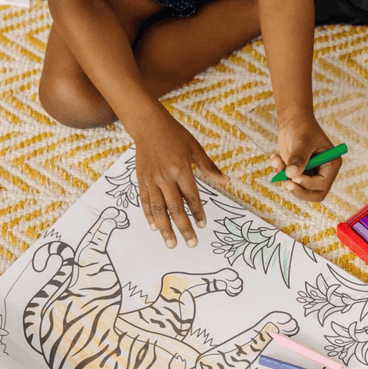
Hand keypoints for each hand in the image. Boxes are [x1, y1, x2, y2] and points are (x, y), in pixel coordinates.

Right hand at [135, 109, 228, 247]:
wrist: (148, 125)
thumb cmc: (175, 136)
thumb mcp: (195, 148)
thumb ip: (209, 167)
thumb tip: (226, 181)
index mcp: (181, 169)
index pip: (191, 197)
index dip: (198, 213)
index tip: (203, 226)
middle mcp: (165, 177)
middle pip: (176, 208)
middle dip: (184, 228)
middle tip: (191, 244)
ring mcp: (151, 180)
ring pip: (159, 209)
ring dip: (165, 229)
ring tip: (172, 244)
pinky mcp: (141, 180)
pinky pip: (145, 202)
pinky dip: (149, 216)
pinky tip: (155, 228)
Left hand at [271, 115, 340, 202]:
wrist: (293, 121)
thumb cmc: (302, 127)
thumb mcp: (303, 141)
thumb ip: (299, 158)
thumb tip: (292, 175)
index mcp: (331, 164)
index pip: (322, 185)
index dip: (308, 184)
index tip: (293, 177)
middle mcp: (323, 173)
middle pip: (313, 194)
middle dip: (298, 190)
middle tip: (285, 183)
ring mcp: (310, 175)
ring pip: (298, 189)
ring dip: (284, 178)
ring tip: (276, 159)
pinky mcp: (298, 174)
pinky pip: (288, 182)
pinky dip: (279, 173)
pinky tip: (275, 157)